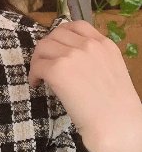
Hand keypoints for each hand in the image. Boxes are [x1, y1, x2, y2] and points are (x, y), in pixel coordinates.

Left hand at [29, 20, 141, 151]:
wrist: (117, 125)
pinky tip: (36, 84)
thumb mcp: (111, 70)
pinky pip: (37, 65)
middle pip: (56, 34)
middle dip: (48, 47)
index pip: (77, 26)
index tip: (57, 44)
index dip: (62, 34)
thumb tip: (68, 56)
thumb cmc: (116, 106)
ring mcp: (71, 55)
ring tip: (39, 74)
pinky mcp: (57, 69)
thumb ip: (93, 58)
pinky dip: (33, 74)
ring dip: (38, 59)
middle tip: (44, 61)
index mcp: (104, 44)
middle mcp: (88, 45)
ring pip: (43, 47)